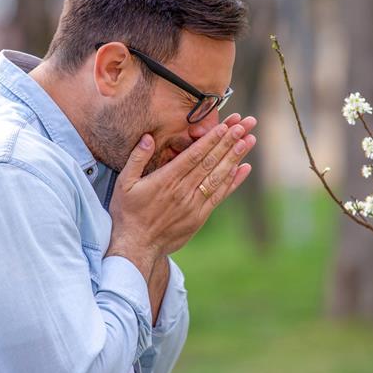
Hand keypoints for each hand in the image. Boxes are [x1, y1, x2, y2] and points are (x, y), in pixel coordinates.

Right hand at [106, 113, 256, 280]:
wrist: (136, 247)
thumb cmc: (128, 213)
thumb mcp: (124, 183)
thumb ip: (137, 158)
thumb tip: (148, 137)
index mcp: (167, 179)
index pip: (194, 154)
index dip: (212, 139)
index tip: (226, 126)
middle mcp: (184, 190)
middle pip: (211, 162)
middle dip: (229, 141)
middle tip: (244, 126)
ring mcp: (194, 204)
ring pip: (218, 176)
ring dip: (235, 158)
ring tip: (248, 141)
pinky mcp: (200, 217)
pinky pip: (219, 196)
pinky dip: (233, 182)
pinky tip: (243, 168)